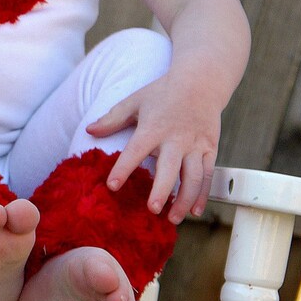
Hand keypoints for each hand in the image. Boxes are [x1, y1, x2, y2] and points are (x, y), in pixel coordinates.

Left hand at [86, 73, 220, 223]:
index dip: (123, 168)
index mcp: (154, 127)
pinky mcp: (210, 149)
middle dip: (162, 189)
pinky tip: (194, 210)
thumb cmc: (162, 93)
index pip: (136, 150)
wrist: (201, 81)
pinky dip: (203, 194)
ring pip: (194, 176)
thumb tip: (89, 130)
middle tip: (152, 209)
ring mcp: (196, 144)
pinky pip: (208, 175)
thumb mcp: (134, 101)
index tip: (112, 186)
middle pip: (170, 167)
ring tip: (173, 219)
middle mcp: (176, 138)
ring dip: (184, 199)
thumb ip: (112, 119)